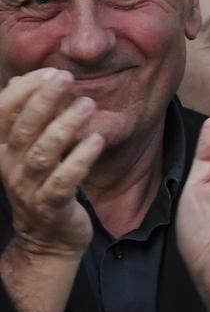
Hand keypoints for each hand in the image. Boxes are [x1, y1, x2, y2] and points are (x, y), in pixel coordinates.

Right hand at [0, 68, 104, 311]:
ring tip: (88, 105)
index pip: (2, 113)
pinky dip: (80, 159)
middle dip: (44, 100)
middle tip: (67, 79)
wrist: (49, 239)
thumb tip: (25, 79)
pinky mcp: (52, 206)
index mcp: (0, 149)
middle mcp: (9, 167)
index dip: (24, 90)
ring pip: (42, 152)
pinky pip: (64, 180)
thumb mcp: (29, 150)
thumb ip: (28, 118)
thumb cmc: (42, 185)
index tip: (51, 72)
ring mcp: (28, 188)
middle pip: (22, 128)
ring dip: (65, 126)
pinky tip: (97, 140)